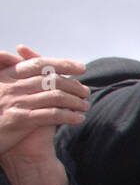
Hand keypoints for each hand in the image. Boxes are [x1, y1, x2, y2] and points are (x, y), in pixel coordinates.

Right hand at [0, 46, 88, 161]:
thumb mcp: (0, 89)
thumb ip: (16, 79)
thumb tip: (32, 66)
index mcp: (7, 76)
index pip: (40, 64)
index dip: (63, 64)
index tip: (81, 67)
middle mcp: (12, 86)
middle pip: (51, 80)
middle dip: (74, 85)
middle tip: (86, 91)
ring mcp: (16, 102)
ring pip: (55, 96)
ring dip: (75, 101)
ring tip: (85, 106)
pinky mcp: (20, 120)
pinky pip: (51, 115)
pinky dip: (69, 116)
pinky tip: (79, 119)